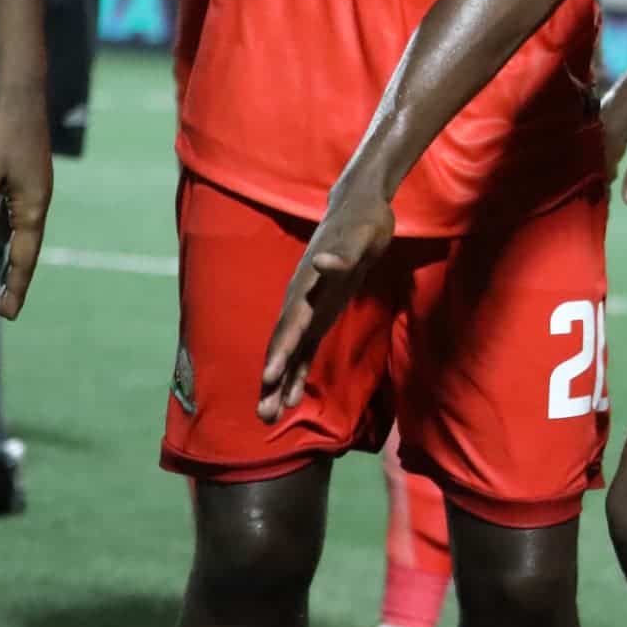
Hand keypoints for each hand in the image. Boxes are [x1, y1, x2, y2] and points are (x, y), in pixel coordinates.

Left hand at [0, 87, 50, 317]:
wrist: (18, 90)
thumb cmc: (0, 132)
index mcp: (32, 206)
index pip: (23, 256)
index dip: (15, 286)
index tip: (7, 314)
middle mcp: (33, 201)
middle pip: (19, 247)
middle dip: (9, 275)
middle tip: (1, 303)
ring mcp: (26, 187)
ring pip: (10, 229)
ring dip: (0, 251)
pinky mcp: (16, 174)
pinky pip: (5, 211)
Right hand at [261, 186, 395, 415]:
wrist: (357, 209)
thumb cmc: (362, 223)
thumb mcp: (360, 236)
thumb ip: (343, 254)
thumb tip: (324, 263)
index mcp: (308, 288)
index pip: (290, 325)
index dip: (281, 352)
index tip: (271, 378)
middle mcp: (302, 302)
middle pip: (283, 346)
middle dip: (273, 380)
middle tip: (264, 416)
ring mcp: (309, 309)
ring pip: (290, 353)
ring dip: (281, 384)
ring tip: (269, 417)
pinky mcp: (320, 313)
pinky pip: (305, 349)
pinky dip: (299, 372)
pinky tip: (294, 398)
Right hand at [599, 46, 626, 203]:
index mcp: (607, 133)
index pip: (597, 171)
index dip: (596, 190)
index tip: (592, 210)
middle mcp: (596, 122)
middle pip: (588, 159)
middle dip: (589, 178)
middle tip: (587, 201)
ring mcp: (599, 112)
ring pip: (591, 145)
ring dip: (592, 163)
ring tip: (593, 184)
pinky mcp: (605, 106)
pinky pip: (595, 133)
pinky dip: (598, 147)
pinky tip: (602, 158)